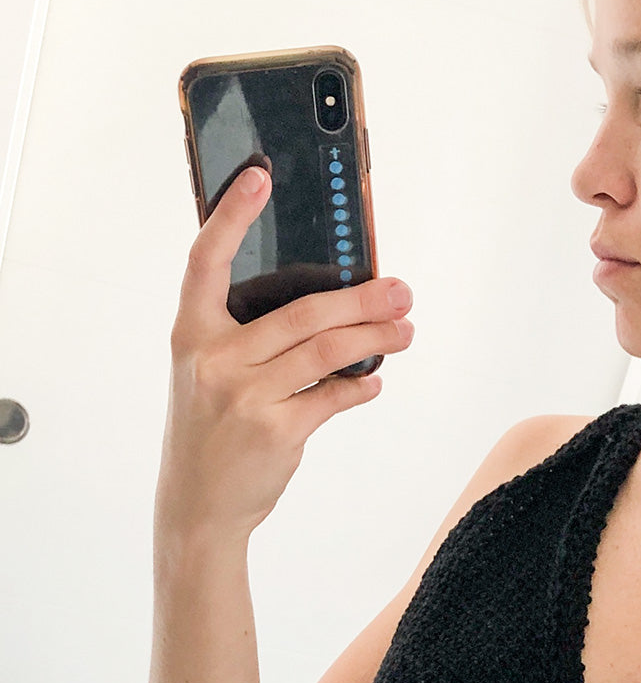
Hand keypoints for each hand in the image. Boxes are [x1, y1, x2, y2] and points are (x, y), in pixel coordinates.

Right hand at [159, 163, 415, 538]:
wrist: (198, 506)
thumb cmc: (209, 433)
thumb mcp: (208, 376)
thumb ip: (248, 339)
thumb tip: (328, 311)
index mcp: (192, 334)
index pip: (206, 261)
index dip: (231, 215)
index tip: (260, 176)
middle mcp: (216, 359)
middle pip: (302, 312)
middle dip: (361, 300)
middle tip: (401, 291)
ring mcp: (246, 395)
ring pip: (327, 351)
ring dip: (375, 339)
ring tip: (405, 330)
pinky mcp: (277, 430)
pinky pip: (333, 397)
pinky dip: (359, 387)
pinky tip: (374, 381)